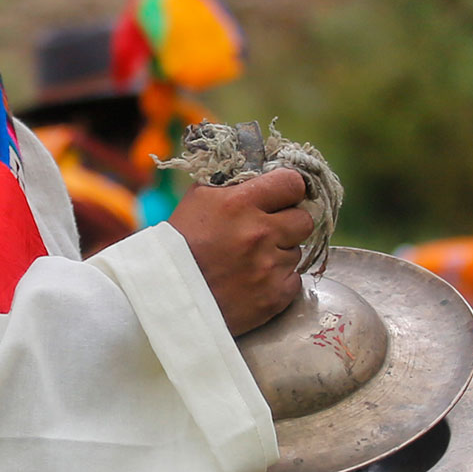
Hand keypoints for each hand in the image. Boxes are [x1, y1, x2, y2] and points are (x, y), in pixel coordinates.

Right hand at [168, 170, 313, 333]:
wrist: (169, 298)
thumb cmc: (180, 245)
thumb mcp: (199, 200)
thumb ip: (235, 185)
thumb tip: (263, 173)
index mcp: (240, 204)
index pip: (292, 183)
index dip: (288, 190)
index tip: (281, 198)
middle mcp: (260, 233)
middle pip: (303, 220)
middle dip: (288, 225)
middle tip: (267, 233)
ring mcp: (269, 267)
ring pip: (296, 252)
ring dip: (279, 255)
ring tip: (251, 262)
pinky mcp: (275, 296)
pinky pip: (293, 280)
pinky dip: (277, 281)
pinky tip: (254, 281)